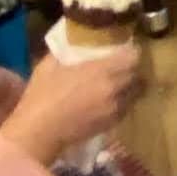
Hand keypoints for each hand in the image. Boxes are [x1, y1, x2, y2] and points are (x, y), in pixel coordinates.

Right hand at [0, 43, 144, 165]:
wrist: (38, 132)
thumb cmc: (41, 96)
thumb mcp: (48, 66)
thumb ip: (63, 52)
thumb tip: (71, 43)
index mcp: (100, 70)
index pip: (133, 57)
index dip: (132, 52)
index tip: (126, 50)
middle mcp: (113, 88)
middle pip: (138, 75)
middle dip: (133, 70)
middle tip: (123, 67)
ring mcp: (115, 108)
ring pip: (135, 94)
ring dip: (130, 87)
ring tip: (119, 84)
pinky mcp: (111, 124)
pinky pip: (126, 109)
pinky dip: (123, 103)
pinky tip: (110, 101)